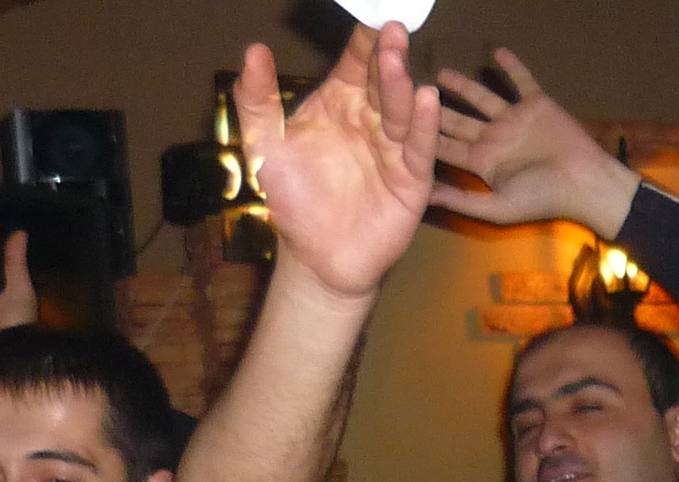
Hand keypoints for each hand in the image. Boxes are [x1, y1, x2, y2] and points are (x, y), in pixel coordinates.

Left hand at [239, 23, 436, 301]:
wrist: (314, 259)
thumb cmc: (293, 201)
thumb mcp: (265, 147)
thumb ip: (257, 101)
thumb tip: (254, 51)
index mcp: (340, 103)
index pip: (356, 64)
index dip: (363, 40)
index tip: (370, 13)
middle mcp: (371, 120)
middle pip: (382, 81)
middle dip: (387, 55)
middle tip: (390, 28)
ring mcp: (394, 149)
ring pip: (400, 111)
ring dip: (401, 86)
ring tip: (397, 61)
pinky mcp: (411, 181)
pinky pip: (418, 149)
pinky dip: (422, 126)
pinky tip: (425, 101)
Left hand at [428, 47, 639, 235]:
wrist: (584, 184)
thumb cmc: (542, 199)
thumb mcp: (496, 208)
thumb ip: (461, 201)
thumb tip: (424, 198)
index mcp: (483, 162)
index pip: (447, 147)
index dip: (423, 136)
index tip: (397, 122)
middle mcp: (494, 139)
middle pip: (458, 120)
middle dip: (434, 107)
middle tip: (408, 88)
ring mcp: (514, 120)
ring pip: (483, 97)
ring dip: (464, 86)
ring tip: (442, 73)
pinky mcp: (536, 104)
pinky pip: (520, 81)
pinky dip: (511, 67)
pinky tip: (496, 52)